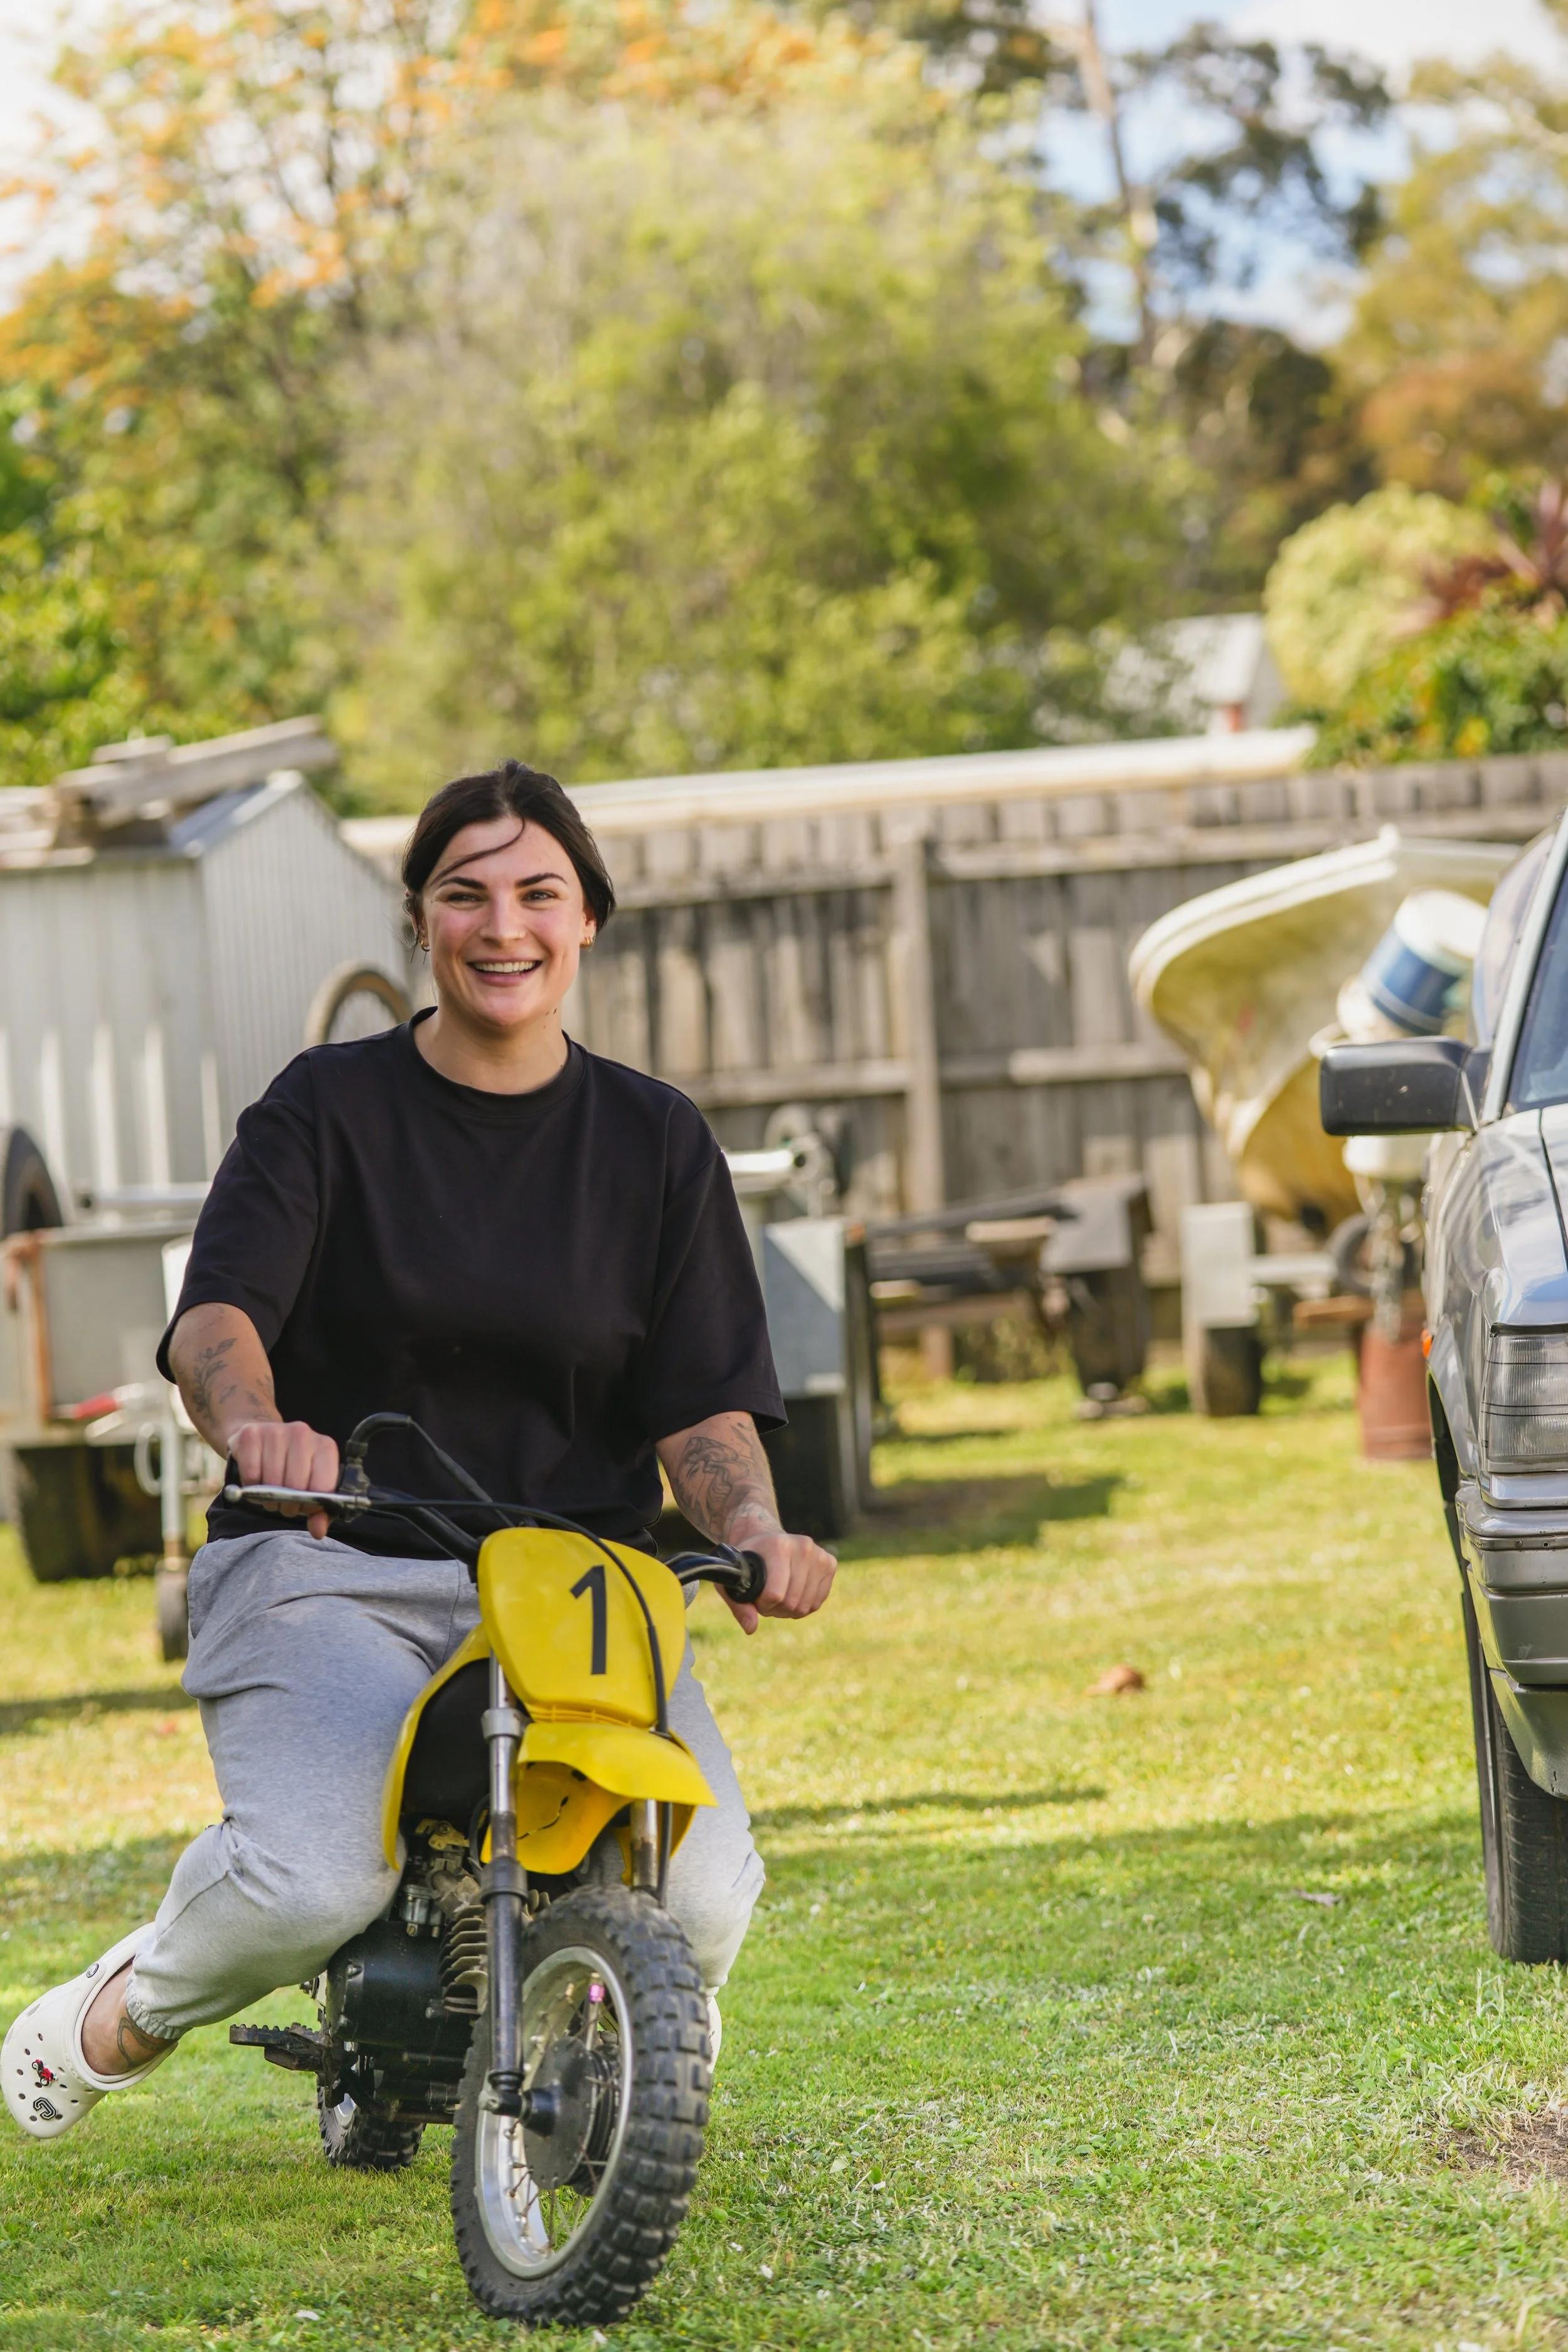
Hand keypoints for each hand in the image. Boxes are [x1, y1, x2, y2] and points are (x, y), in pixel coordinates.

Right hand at [227, 1419, 340, 1541]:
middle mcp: (302, 1434)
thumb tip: (318, 1531)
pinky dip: (251, 1486)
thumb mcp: (309, 1487)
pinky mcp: (251, 1434)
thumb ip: (319, 1511)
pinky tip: (256, 1481)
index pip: (322, 1486)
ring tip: (270, 1494)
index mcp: (325, 1447)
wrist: (260, 1439)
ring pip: (272, 1482)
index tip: (304, 1507)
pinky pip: (251, 1474)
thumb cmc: (289, 1467)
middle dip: (288, 1504)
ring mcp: (276, 1431)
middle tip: (284, 1504)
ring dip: (268, 1497)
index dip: (311, 1505)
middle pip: (296, 1485)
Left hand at [724, 1528, 835, 1636]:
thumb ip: (739, 1605)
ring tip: (779, 1596)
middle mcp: (803, 1547)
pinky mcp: (829, 1564)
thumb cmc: (747, 1562)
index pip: (775, 1594)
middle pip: (791, 1602)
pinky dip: (803, 1606)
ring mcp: (819, 1555)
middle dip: (776, 1608)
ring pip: (805, 1606)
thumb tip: (751, 1628)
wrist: (765, 1538)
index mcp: (778, 1546)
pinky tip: (792, 1594)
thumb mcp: (734, 1579)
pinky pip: (817, 1602)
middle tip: (766, 1599)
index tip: (756, 1598)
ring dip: (789, 1610)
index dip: (763, 1604)